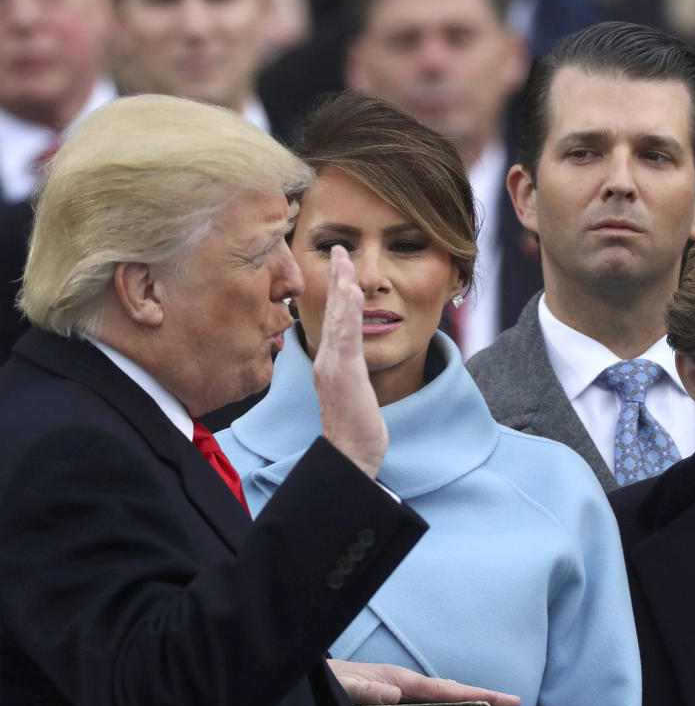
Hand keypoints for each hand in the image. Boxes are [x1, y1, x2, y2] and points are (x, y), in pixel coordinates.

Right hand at [313, 244, 385, 477]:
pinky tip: (353, 292)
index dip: (337, 290)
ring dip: (341, 286)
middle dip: (336, 277)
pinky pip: (347, 338)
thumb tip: (355, 361)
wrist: (349, 456)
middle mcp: (327, 360)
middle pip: (332, 311)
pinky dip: (349, 312)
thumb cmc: (354, 430)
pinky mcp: (345, 375)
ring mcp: (334, 366)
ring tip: (345, 260)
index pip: (334, 318)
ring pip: (338, 318)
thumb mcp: (353, 393)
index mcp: (330, 362)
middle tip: (340, 248)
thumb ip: (352, 372)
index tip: (341, 264)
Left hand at [327, 660, 519, 705]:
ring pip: (440, 698)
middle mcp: (403, 684)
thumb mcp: (341, 687)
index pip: (445, 690)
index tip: (506, 700)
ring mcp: (398, 691)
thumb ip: (364, 690)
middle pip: (450, 692)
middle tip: (512, 704)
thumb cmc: (325, 683)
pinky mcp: (390, 702)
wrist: (308, 680)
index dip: (477, 695)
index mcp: (398, 679)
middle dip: (481, 697)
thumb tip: (395, 694)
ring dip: (465, 704)